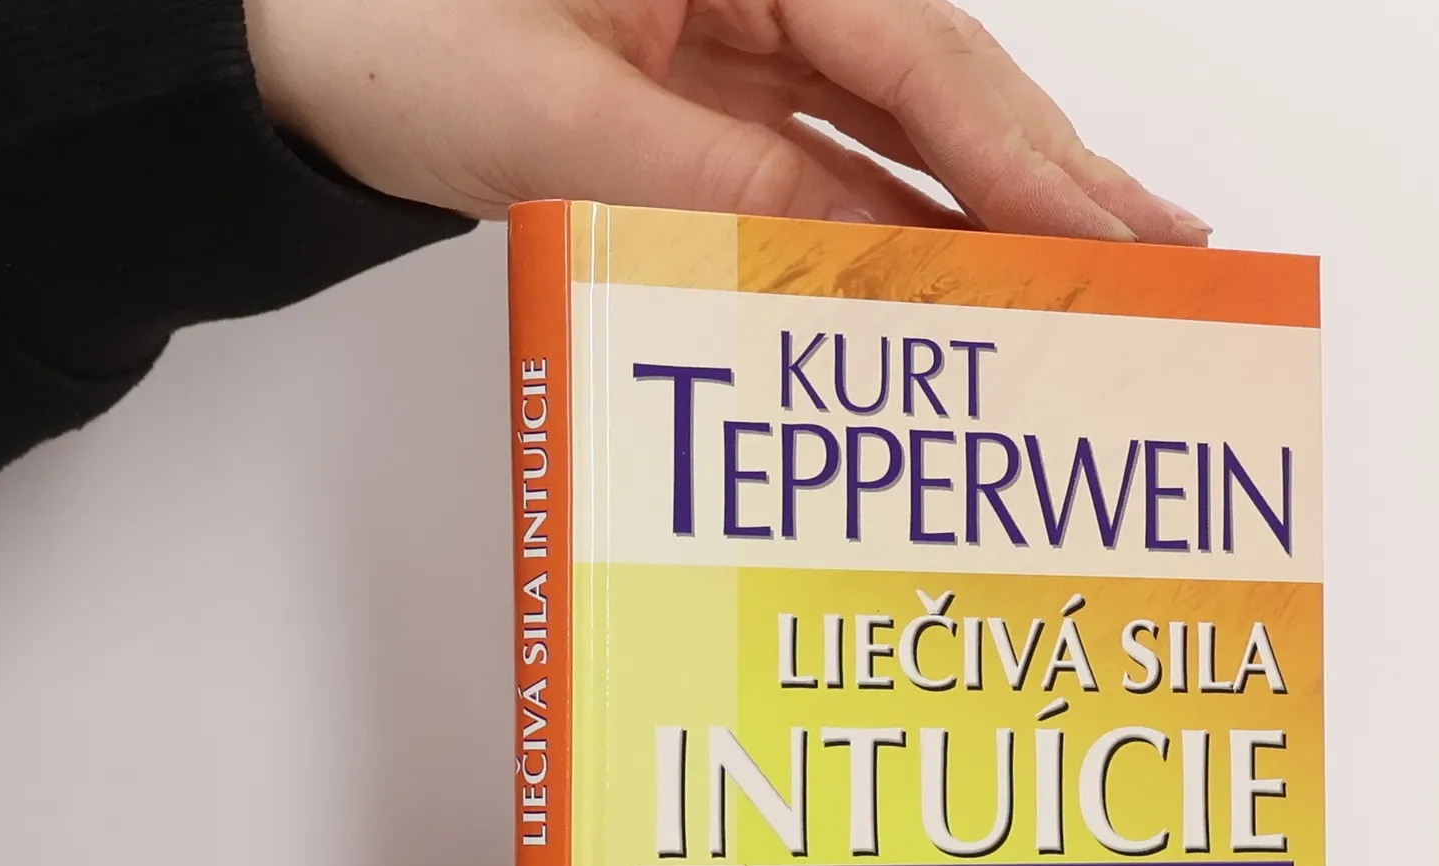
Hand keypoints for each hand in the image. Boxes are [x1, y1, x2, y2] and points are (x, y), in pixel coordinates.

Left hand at [243, 0, 1210, 243]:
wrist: (272, 43)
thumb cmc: (371, 26)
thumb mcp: (552, 119)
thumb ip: (720, 190)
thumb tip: (872, 262)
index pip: (919, 52)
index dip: (1025, 157)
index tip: (1116, 236)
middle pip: (938, 74)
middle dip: (1049, 170)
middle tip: (1166, 251)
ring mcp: (737, 27)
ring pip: (898, 117)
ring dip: (991, 200)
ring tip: (1098, 267)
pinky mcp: (709, 86)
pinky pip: (830, 148)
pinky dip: (900, 211)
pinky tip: (965, 262)